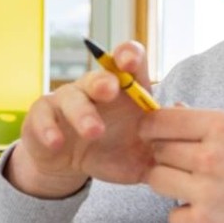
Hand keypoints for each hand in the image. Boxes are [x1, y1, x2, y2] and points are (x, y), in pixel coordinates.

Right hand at [10, 40, 156, 197]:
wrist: (72, 167)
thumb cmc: (113, 152)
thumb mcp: (143, 152)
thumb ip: (165, 137)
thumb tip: (182, 110)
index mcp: (124, 91)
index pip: (127, 61)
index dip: (128, 55)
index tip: (130, 63)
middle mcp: (94, 89)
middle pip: (98, 76)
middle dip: (104, 81)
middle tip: (111, 90)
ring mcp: (66, 100)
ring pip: (71, 98)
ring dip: (82, 113)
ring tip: (93, 131)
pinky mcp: (41, 116)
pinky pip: (43, 117)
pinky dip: (49, 130)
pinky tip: (57, 142)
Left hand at [141, 108, 223, 222]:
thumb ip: (215, 125)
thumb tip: (175, 108)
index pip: (160, 120)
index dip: (152, 127)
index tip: (154, 135)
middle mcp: (211, 157)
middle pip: (157, 150)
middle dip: (166, 157)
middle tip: (191, 168)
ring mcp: (205, 193)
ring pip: (156, 180)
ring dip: (170, 184)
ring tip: (201, 189)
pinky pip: (172, 215)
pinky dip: (187, 216)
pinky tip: (215, 214)